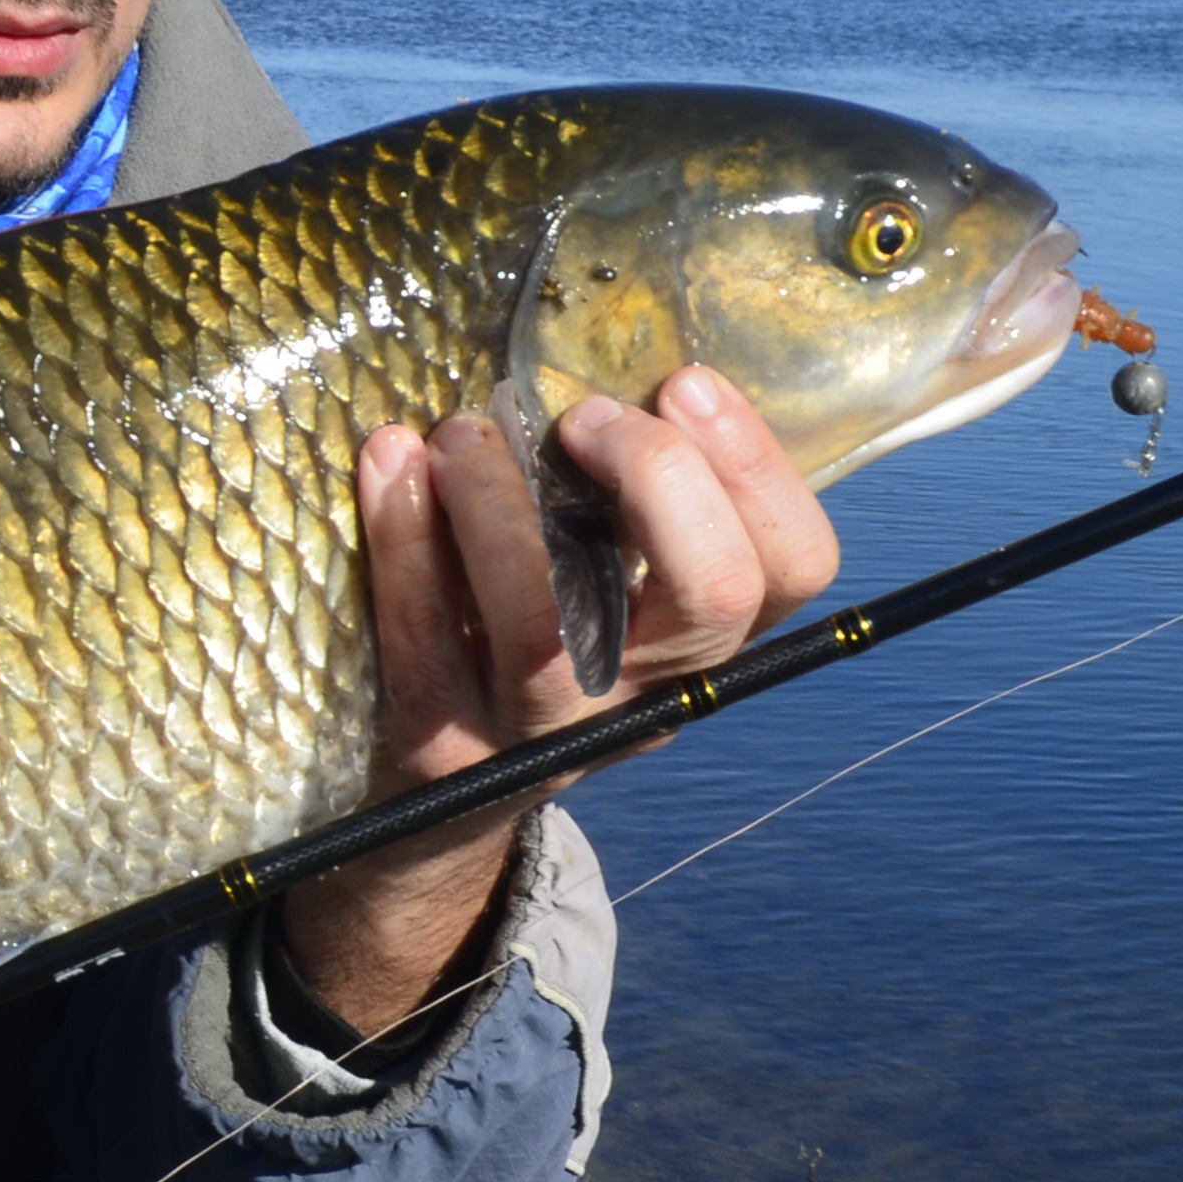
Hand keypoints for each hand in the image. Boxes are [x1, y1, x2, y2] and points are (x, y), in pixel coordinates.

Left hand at [278, 370, 838, 1042]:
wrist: (430, 824)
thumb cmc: (530, 646)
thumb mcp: (607, 590)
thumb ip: (634, 504)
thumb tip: (618, 357)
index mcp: (701, 645)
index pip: (792, 569)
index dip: (752, 467)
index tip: (680, 382)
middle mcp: (642, 697)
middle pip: (711, 599)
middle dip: (659, 478)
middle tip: (583, 417)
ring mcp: (542, 736)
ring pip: (549, 633)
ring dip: (502, 507)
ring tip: (463, 432)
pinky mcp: (440, 749)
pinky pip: (424, 642)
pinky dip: (402, 541)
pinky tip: (390, 460)